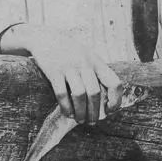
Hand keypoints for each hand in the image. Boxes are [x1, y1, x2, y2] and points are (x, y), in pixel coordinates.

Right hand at [0, 24, 122, 124]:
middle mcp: (85, 64)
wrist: (46, 38)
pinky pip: (62, 93)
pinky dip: (66, 107)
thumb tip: (107, 99)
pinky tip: (68, 114)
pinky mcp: (54, 71)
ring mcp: (69, 67)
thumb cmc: (70, 52)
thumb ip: (97, 73)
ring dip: (81, 112)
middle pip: (95, 93)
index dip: (115, 100)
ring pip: (80, 95)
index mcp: (97, 62)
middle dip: (95, 112)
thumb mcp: (88, 56)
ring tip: (80, 120)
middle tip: (92, 122)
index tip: (109, 110)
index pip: (114, 82)